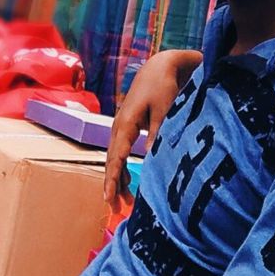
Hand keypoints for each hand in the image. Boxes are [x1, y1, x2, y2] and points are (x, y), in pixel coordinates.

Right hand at [104, 49, 201, 211]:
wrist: (158, 68)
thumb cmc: (163, 87)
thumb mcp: (164, 109)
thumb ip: (158, 132)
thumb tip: (152, 156)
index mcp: (126, 122)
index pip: (116, 156)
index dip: (113, 178)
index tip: (110, 196)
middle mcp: (118, 126)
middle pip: (111, 160)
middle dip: (112, 184)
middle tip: (114, 207)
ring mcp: (120, 127)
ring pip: (114, 158)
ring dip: (117, 179)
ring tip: (123, 202)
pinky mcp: (127, 128)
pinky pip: (119, 152)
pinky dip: (121, 168)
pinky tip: (126, 184)